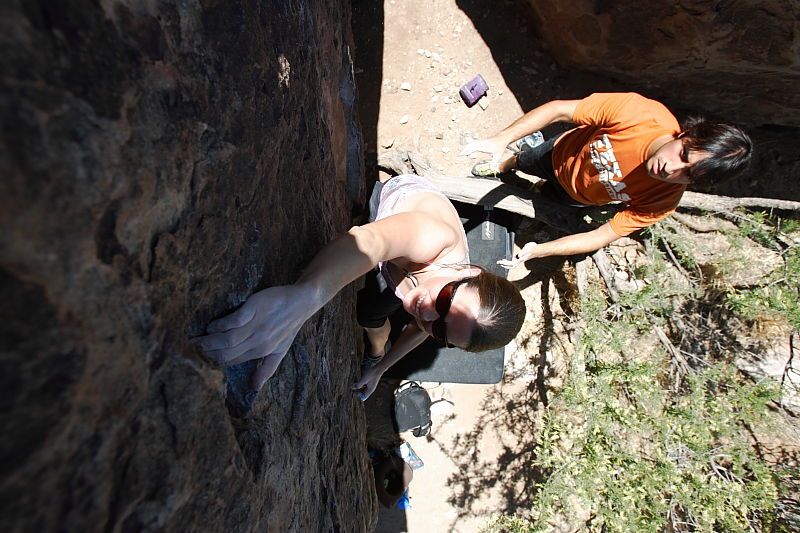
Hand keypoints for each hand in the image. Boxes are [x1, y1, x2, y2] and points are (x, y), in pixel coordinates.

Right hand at [193, 284, 312, 389]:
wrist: (302, 303)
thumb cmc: (289, 326)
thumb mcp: (281, 351)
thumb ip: (267, 369)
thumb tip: (255, 388)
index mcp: (261, 352)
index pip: (232, 361)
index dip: (215, 361)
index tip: (201, 358)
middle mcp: (258, 341)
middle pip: (226, 353)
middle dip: (208, 352)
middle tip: (192, 348)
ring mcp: (256, 325)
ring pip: (228, 340)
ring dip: (210, 341)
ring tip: (198, 338)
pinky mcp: (255, 309)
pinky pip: (234, 321)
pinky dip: (221, 325)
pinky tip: (212, 325)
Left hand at [352, 365, 383, 401]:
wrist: (378, 368)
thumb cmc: (372, 373)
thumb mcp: (364, 379)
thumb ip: (358, 384)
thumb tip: (352, 387)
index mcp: (370, 390)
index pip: (363, 398)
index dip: (358, 396)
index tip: (354, 391)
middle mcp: (370, 389)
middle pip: (363, 394)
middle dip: (357, 392)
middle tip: (352, 388)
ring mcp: (371, 386)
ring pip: (363, 390)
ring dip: (359, 388)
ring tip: (354, 385)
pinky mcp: (370, 383)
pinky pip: (365, 386)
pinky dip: (361, 385)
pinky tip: (358, 382)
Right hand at [460, 136, 508, 164]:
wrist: (502, 138)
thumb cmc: (500, 147)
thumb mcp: (498, 156)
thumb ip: (494, 162)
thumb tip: (493, 169)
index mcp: (484, 146)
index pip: (473, 148)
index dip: (468, 151)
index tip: (463, 155)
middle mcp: (481, 143)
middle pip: (470, 145)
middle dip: (465, 150)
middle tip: (460, 155)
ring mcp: (481, 142)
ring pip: (471, 144)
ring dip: (466, 148)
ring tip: (462, 153)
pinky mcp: (481, 142)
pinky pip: (473, 143)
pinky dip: (469, 146)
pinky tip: (468, 150)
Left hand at [497, 242, 538, 268]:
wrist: (537, 249)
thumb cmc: (533, 248)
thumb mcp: (527, 248)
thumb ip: (523, 252)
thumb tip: (518, 256)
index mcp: (520, 259)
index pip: (512, 263)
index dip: (506, 263)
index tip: (501, 262)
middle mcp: (520, 260)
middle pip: (511, 266)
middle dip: (504, 265)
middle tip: (498, 262)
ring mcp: (520, 259)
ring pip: (512, 264)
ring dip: (506, 264)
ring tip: (501, 262)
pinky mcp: (520, 258)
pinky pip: (513, 262)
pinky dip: (509, 261)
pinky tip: (507, 259)